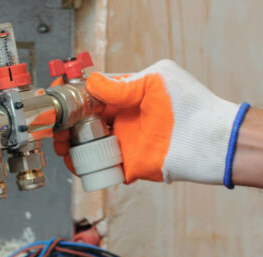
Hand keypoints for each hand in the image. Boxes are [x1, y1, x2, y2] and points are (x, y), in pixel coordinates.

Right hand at [56, 60, 241, 184]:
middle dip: (66, 127)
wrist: (205, 141)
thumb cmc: (189, 106)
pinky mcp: (127, 165)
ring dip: (71, 148)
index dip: (72, 99)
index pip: (92, 96)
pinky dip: (85, 168)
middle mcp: (122, 119)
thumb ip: (121, 85)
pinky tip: (78, 163)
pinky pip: (99, 168)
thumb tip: (91, 83)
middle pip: (83, 124)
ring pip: (86, 147)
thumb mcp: (153, 83)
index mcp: (127, 96)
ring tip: (64, 148)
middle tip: (57, 131)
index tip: (58, 102)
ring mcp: (123, 143)